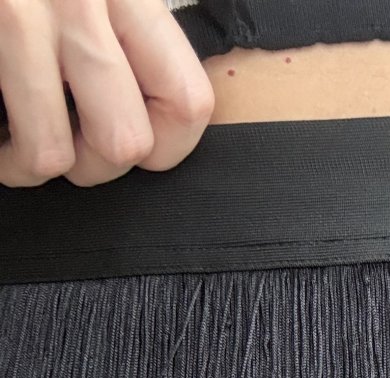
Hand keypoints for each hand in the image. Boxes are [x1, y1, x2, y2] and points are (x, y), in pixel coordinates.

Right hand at [0, 0, 214, 187]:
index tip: (144, 145)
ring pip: (53, 152)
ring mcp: (19, 16)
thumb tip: (154, 116)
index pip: (188, 102)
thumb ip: (133, 30)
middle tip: (73, 147)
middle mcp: (79, 2)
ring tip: (20, 149)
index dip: (169, 146)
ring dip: (34, 164)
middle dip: (97, 167)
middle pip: (125, 141)